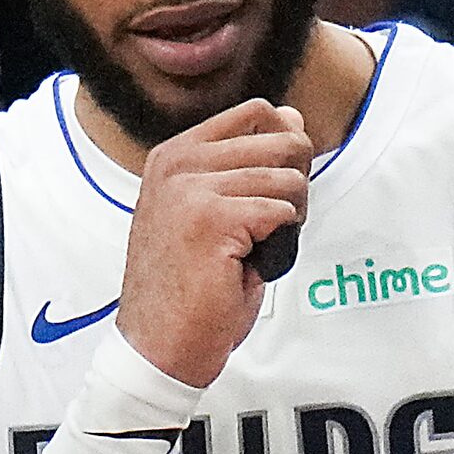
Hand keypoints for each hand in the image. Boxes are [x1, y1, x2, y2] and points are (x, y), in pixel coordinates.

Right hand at [117, 100, 310, 387]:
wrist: (159, 341)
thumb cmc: (187, 284)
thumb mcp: (214, 209)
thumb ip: (249, 162)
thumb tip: (292, 117)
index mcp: (173, 156)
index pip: (256, 112)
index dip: (284, 148)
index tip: (266, 189)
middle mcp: (176, 165)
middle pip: (284, 139)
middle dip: (294, 185)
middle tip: (264, 227)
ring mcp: (190, 189)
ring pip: (289, 178)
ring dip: (288, 219)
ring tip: (252, 248)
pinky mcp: (211, 218)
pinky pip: (284, 210)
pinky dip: (280, 242)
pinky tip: (246, 262)